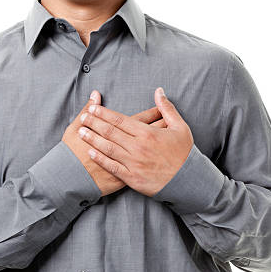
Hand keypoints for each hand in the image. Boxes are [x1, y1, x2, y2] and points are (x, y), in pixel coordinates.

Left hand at [77, 87, 193, 196]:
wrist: (189, 181)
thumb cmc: (184, 153)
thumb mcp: (180, 127)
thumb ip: (167, 108)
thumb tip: (159, 91)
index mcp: (147, 134)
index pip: (120, 120)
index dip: (104, 113)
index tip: (92, 108)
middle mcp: (138, 147)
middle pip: (110, 132)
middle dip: (94, 123)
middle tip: (83, 117)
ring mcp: (134, 163)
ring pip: (108, 148)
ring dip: (93, 139)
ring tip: (81, 132)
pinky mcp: (132, 178)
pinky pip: (112, 167)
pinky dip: (101, 159)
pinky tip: (91, 152)